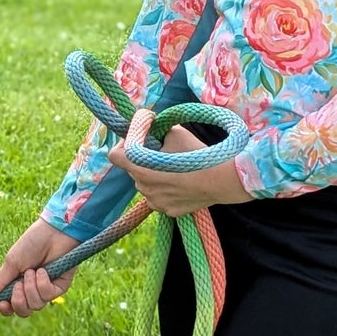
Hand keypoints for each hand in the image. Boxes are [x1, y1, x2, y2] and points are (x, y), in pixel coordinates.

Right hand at [0, 217, 79, 316]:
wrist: (52, 232)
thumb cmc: (31, 243)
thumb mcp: (13, 262)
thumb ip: (1, 279)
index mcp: (18, 284)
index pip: (11, 305)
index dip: (6, 309)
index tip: (1, 303)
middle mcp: (32, 289)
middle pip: (24, 311)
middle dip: (18, 301)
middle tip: (18, 285)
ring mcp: (46, 289)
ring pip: (36, 305)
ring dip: (30, 288)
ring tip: (32, 271)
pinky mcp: (60, 287)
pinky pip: (48, 296)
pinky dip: (42, 283)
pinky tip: (43, 270)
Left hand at [108, 123, 252, 216]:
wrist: (221, 180)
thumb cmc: (196, 153)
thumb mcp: (174, 132)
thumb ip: (156, 129)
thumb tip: (148, 124)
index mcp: (139, 167)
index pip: (114, 155)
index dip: (123, 144)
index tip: (139, 140)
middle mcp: (142, 188)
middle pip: (134, 169)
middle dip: (144, 160)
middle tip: (164, 152)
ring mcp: (155, 202)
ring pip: (148, 185)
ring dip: (155, 176)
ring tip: (177, 169)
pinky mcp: (168, 212)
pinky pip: (162, 198)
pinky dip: (168, 191)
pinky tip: (184, 184)